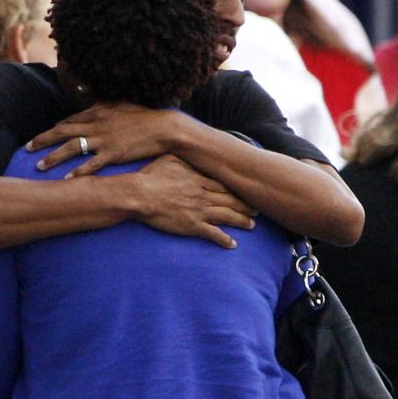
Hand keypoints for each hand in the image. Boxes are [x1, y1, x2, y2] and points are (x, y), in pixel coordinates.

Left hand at [27, 102, 182, 176]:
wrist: (165, 127)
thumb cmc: (147, 116)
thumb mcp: (123, 106)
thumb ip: (107, 106)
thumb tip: (96, 105)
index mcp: (99, 111)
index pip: (70, 120)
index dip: (55, 128)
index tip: (44, 135)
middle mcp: (97, 123)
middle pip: (62, 132)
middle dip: (42, 139)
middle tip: (26, 147)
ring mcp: (104, 139)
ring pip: (71, 148)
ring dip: (53, 157)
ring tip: (39, 166)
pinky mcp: (113, 154)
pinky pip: (90, 165)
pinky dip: (77, 172)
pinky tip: (65, 179)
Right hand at [130, 154, 255, 248]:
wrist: (140, 195)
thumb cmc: (151, 176)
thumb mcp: (170, 159)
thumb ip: (185, 158)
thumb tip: (194, 153)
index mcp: (199, 180)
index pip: (225, 185)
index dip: (238, 190)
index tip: (248, 192)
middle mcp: (203, 196)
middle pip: (231, 201)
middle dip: (246, 206)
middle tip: (257, 210)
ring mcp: (199, 211)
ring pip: (227, 216)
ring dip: (241, 221)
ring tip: (252, 225)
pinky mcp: (192, 226)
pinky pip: (212, 234)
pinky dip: (224, 239)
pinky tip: (232, 245)